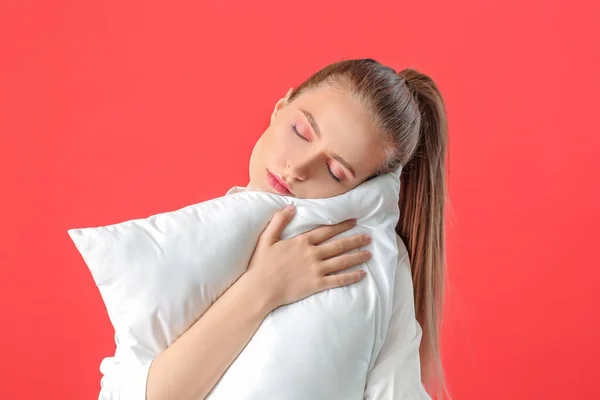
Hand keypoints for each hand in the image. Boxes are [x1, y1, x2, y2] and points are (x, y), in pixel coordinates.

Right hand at [245, 205, 371, 309]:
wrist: (260, 288)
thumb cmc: (261, 264)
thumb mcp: (267, 238)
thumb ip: (279, 221)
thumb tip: (290, 207)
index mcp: (302, 241)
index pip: (326, 230)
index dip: (341, 225)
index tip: (354, 221)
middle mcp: (312, 253)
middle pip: (339, 245)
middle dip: (355, 240)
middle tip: (369, 237)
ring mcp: (316, 269)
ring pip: (342, 261)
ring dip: (357, 256)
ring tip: (369, 253)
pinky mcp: (317, 284)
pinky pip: (338, 280)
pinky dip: (351, 277)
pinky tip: (362, 274)